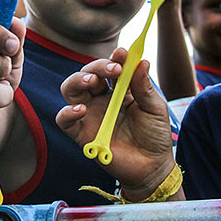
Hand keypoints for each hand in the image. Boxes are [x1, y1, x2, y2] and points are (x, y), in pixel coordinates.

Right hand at [56, 49, 176, 200]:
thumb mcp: (155, 108)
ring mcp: (90, 114)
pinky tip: (81, 109)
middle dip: (97, 67)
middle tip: (113, 69)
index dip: (115, 58)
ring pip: (70, 90)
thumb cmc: (155, 135)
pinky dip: (67, 112)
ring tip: (91, 82)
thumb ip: (145, 87)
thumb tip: (141, 62)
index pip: (111, 67)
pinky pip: (64, 120)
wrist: (152, 166)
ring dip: (77, 80)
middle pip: (87, 74)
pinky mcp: (82, 133)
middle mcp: (101, 99)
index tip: (123, 54)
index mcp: (119, 89)